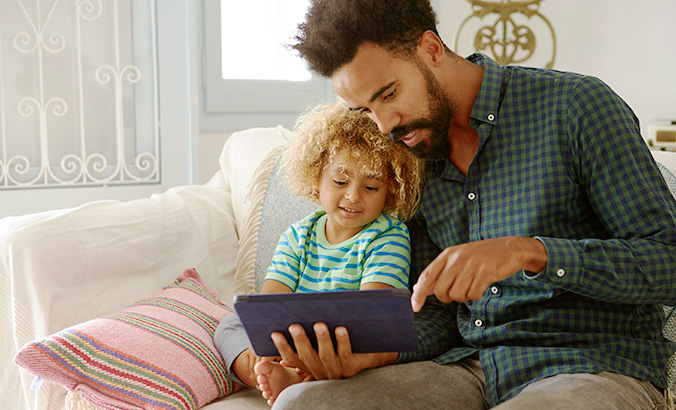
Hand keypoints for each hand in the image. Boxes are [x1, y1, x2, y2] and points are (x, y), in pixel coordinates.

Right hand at [270, 322, 397, 379]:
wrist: (370, 352)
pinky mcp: (351, 368)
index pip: (292, 357)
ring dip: (321, 340)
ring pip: (326, 356)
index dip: (282, 347)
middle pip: (307, 357)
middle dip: (300, 340)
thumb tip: (292, 312)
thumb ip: (310, 330)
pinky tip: (341, 328)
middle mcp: (321, 370)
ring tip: (319, 324)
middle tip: (294, 326)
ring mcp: (336, 370)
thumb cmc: (341, 340)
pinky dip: (342, 341)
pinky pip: (345, 353)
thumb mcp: (324, 337)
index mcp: (311, 364)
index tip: (274, 333)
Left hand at [411, 236, 546, 310]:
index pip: (427, 276)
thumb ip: (439, 273)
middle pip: (440, 291)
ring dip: (464, 297)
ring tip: (471, 286)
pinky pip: (473, 295)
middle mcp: (456, 259)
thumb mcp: (456, 259)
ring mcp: (471, 266)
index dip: (419, 294)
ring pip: (456, 295)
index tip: (415, 307)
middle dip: (447, 297)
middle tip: (458, 291)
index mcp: (447, 255)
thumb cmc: (480, 256)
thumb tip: (418, 288)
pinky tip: (480, 286)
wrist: (508, 249)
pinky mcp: (485, 273)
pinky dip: (476, 296)